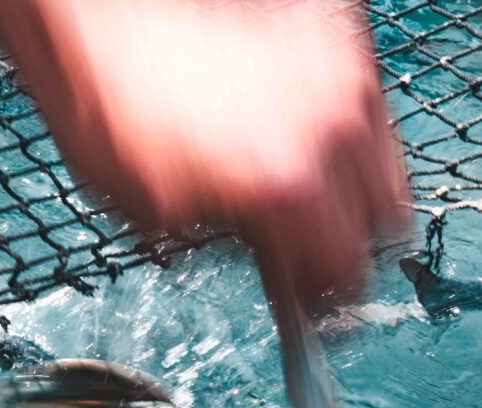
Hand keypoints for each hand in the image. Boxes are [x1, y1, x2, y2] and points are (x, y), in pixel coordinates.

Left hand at [0, 0, 408, 315]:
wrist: (96, 19)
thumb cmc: (107, 111)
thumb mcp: (157, 216)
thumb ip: (234, 248)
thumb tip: (272, 265)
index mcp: (286, 191)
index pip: (345, 277)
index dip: (324, 302)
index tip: (308, 306)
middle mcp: (331, 131)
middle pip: (383, 223)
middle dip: (346, 249)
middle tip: (308, 257)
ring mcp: (341, 75)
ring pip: (385, 161)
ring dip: (351, 192)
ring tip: (304, 198)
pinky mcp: (334, 32)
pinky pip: (362, 103)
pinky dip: (340, 131)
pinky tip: (297, 136)